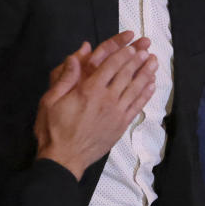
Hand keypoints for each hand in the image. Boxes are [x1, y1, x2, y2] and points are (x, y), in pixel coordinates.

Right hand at [34, 31, 156, 179]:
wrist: (64, 159)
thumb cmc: (53, 129)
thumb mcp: (50, 100)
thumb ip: (64, 78)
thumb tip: (75, 57)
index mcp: (89, 91)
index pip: (110, 67)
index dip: (122, 54)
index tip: (132, 47)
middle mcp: (107, 99)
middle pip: (126, 75)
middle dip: (138, 60)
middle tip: (147, 49)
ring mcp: (117, 113)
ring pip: (135, 89)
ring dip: (146, 73)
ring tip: (154, 62)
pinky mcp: (122, 125)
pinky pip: (137, 106)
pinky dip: (146, 94)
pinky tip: (152, 85)